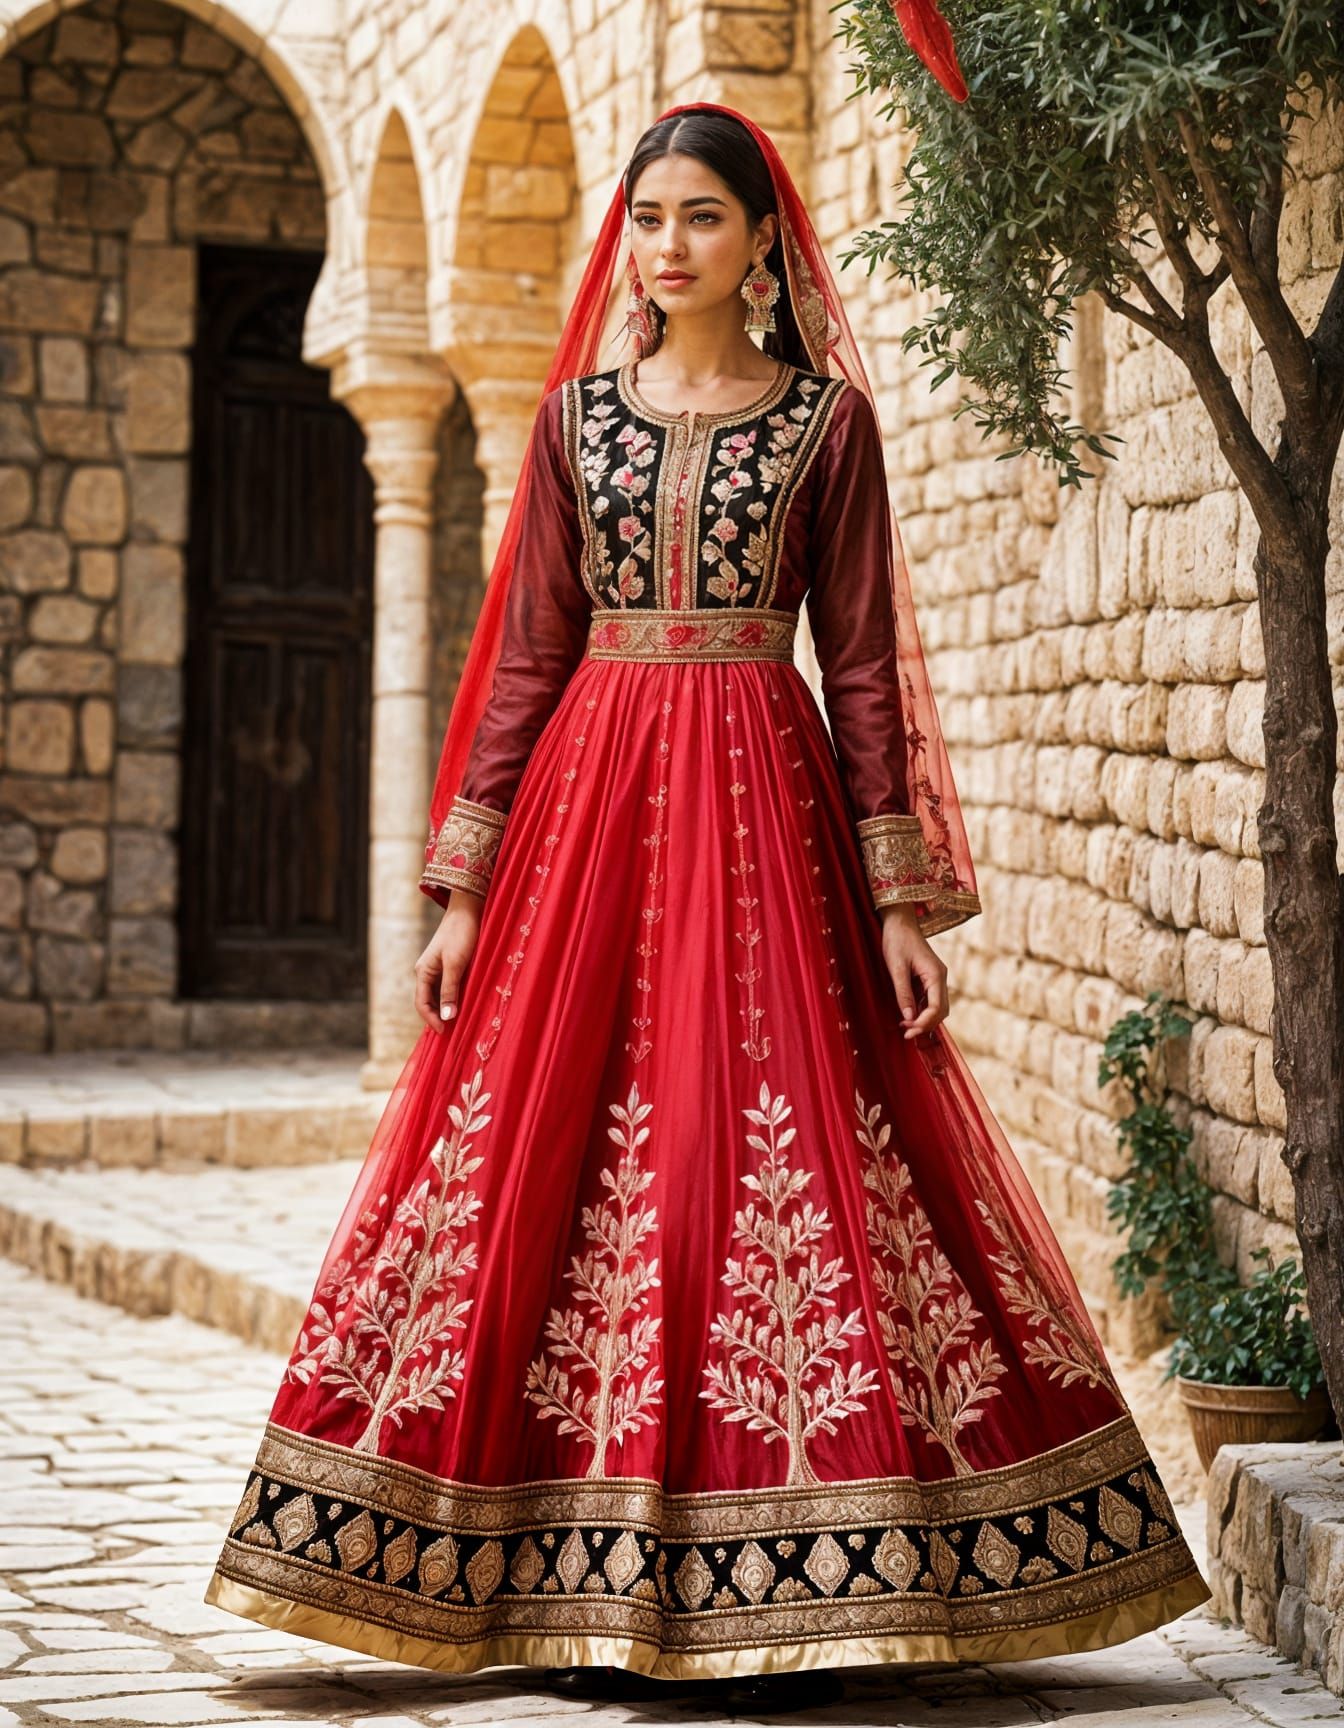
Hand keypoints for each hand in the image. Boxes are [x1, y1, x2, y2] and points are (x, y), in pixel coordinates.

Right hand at [413, 891, 482, 1032]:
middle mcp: (427, 972)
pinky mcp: (450, 965)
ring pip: (439, 995)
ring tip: (459, 1023)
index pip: (421, 1003)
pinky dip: (454, 998)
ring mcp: (438, 968)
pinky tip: (464, 1005)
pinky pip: (448, 987)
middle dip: (438, 1017)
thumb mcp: (455, 964)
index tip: (445, 1032)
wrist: (468, 910)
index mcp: (423, 971)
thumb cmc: (461, 935)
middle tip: (452, 1033)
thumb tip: (447, 1017)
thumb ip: (450, 990)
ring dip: (447, 1009)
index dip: (431, 1020)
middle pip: (429, 1001)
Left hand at [880, 902, 948, 1038]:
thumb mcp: (896, 968)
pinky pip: (930, 999)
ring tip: (905, 1027)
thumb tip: (908, 1018)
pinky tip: (908, 1016)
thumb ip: (903, 993)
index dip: (924, 1023)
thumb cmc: (897, 941)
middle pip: (941, 1010)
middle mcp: (941, 977)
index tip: (907, 1031)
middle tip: (906, 1033)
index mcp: (936, 974)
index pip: (937, 1007)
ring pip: (937, 1007)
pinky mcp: (930, 977)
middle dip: (926, 1024)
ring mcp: (936, 977)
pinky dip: (922, 1010)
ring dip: (924, 1019)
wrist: (899, 922)